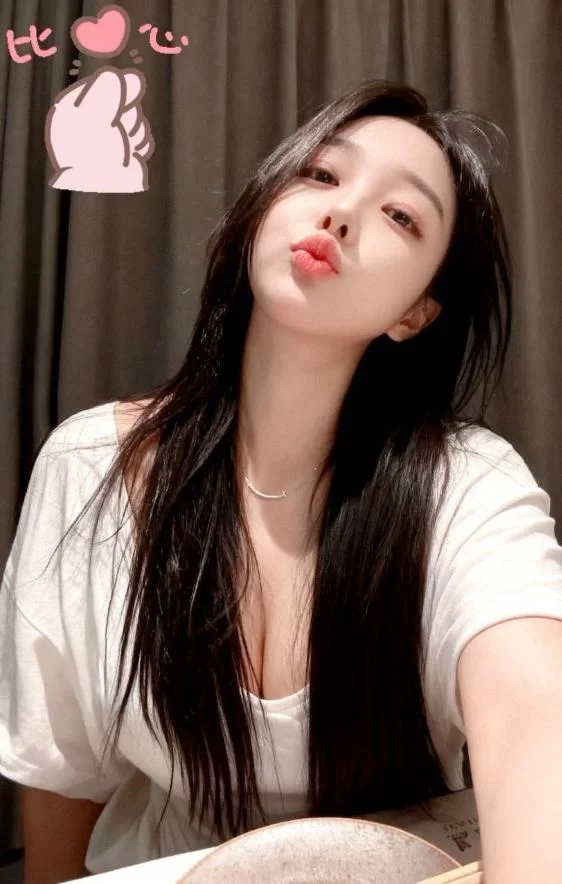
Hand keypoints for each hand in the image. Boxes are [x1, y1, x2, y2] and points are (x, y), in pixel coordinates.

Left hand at [45, 65, 154, 192]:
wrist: (100, 196)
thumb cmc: (91, 156)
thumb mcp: (93, 115)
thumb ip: (109, 90)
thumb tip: (130, 77)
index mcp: (77, 108)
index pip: (108, 84)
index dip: (120, 91)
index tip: (123, 101)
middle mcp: (94, 121)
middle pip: (127, 102)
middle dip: (128, 115)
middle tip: (118, 130)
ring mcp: (112, 138)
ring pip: (137, 121)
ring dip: (135, 133)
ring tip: (124, 147)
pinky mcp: (127, 154)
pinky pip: (144, 140)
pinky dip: (142, 147)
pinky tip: (132, 155)